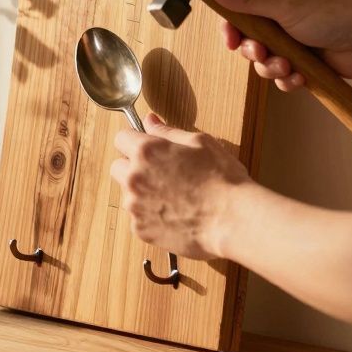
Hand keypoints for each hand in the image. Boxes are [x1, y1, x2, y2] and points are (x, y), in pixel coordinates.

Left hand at [109, 114, 253, 258]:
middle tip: (161, 174)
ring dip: (142, 194)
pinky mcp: (140, 230)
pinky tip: (175, 215)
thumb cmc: (222, 179)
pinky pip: (138, 218)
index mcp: (146, 152)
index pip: (120, 138)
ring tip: (174, 198)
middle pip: (118, 167)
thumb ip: (168, 132)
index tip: (145, 148)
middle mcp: (134, 178)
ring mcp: (135, 206)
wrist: (232, 220)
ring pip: (128, 195)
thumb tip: (150, 121)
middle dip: (133, 168)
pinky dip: (151, 217)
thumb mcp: (200, 143)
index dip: (134, 141)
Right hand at [209, 0, 351, 91]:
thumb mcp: (286, 7)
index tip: (230, 38)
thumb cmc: (338, 16)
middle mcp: (283, 7)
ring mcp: (292, 33)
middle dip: (253, 48)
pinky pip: (279, 70)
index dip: (231, 20)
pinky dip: (286, 77)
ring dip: (271, 66)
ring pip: (262, 55)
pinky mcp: (301, 56)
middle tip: (261, 54)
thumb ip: (247, 0)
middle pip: (247, 31)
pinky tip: (299, 78)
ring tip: (287, 68)